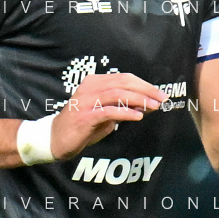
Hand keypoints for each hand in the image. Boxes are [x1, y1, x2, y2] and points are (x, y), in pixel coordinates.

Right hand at [49, 73, 167, 159]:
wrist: (56, 139)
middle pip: (123, 83)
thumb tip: (146, 105)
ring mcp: (86, 101)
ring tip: (154, 107)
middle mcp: (90, 88)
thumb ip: (122, 107)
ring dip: (139, 99)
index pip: (124, 78)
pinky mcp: (85, 116)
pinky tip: (138, 116)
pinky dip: (125, 113)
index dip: (144, 85)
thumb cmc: (81, 126)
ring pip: (117, 94)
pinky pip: (109, 111)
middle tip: (162, 98)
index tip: (160, 93)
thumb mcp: (104, 114)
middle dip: (146, 90)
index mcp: (94, 83)